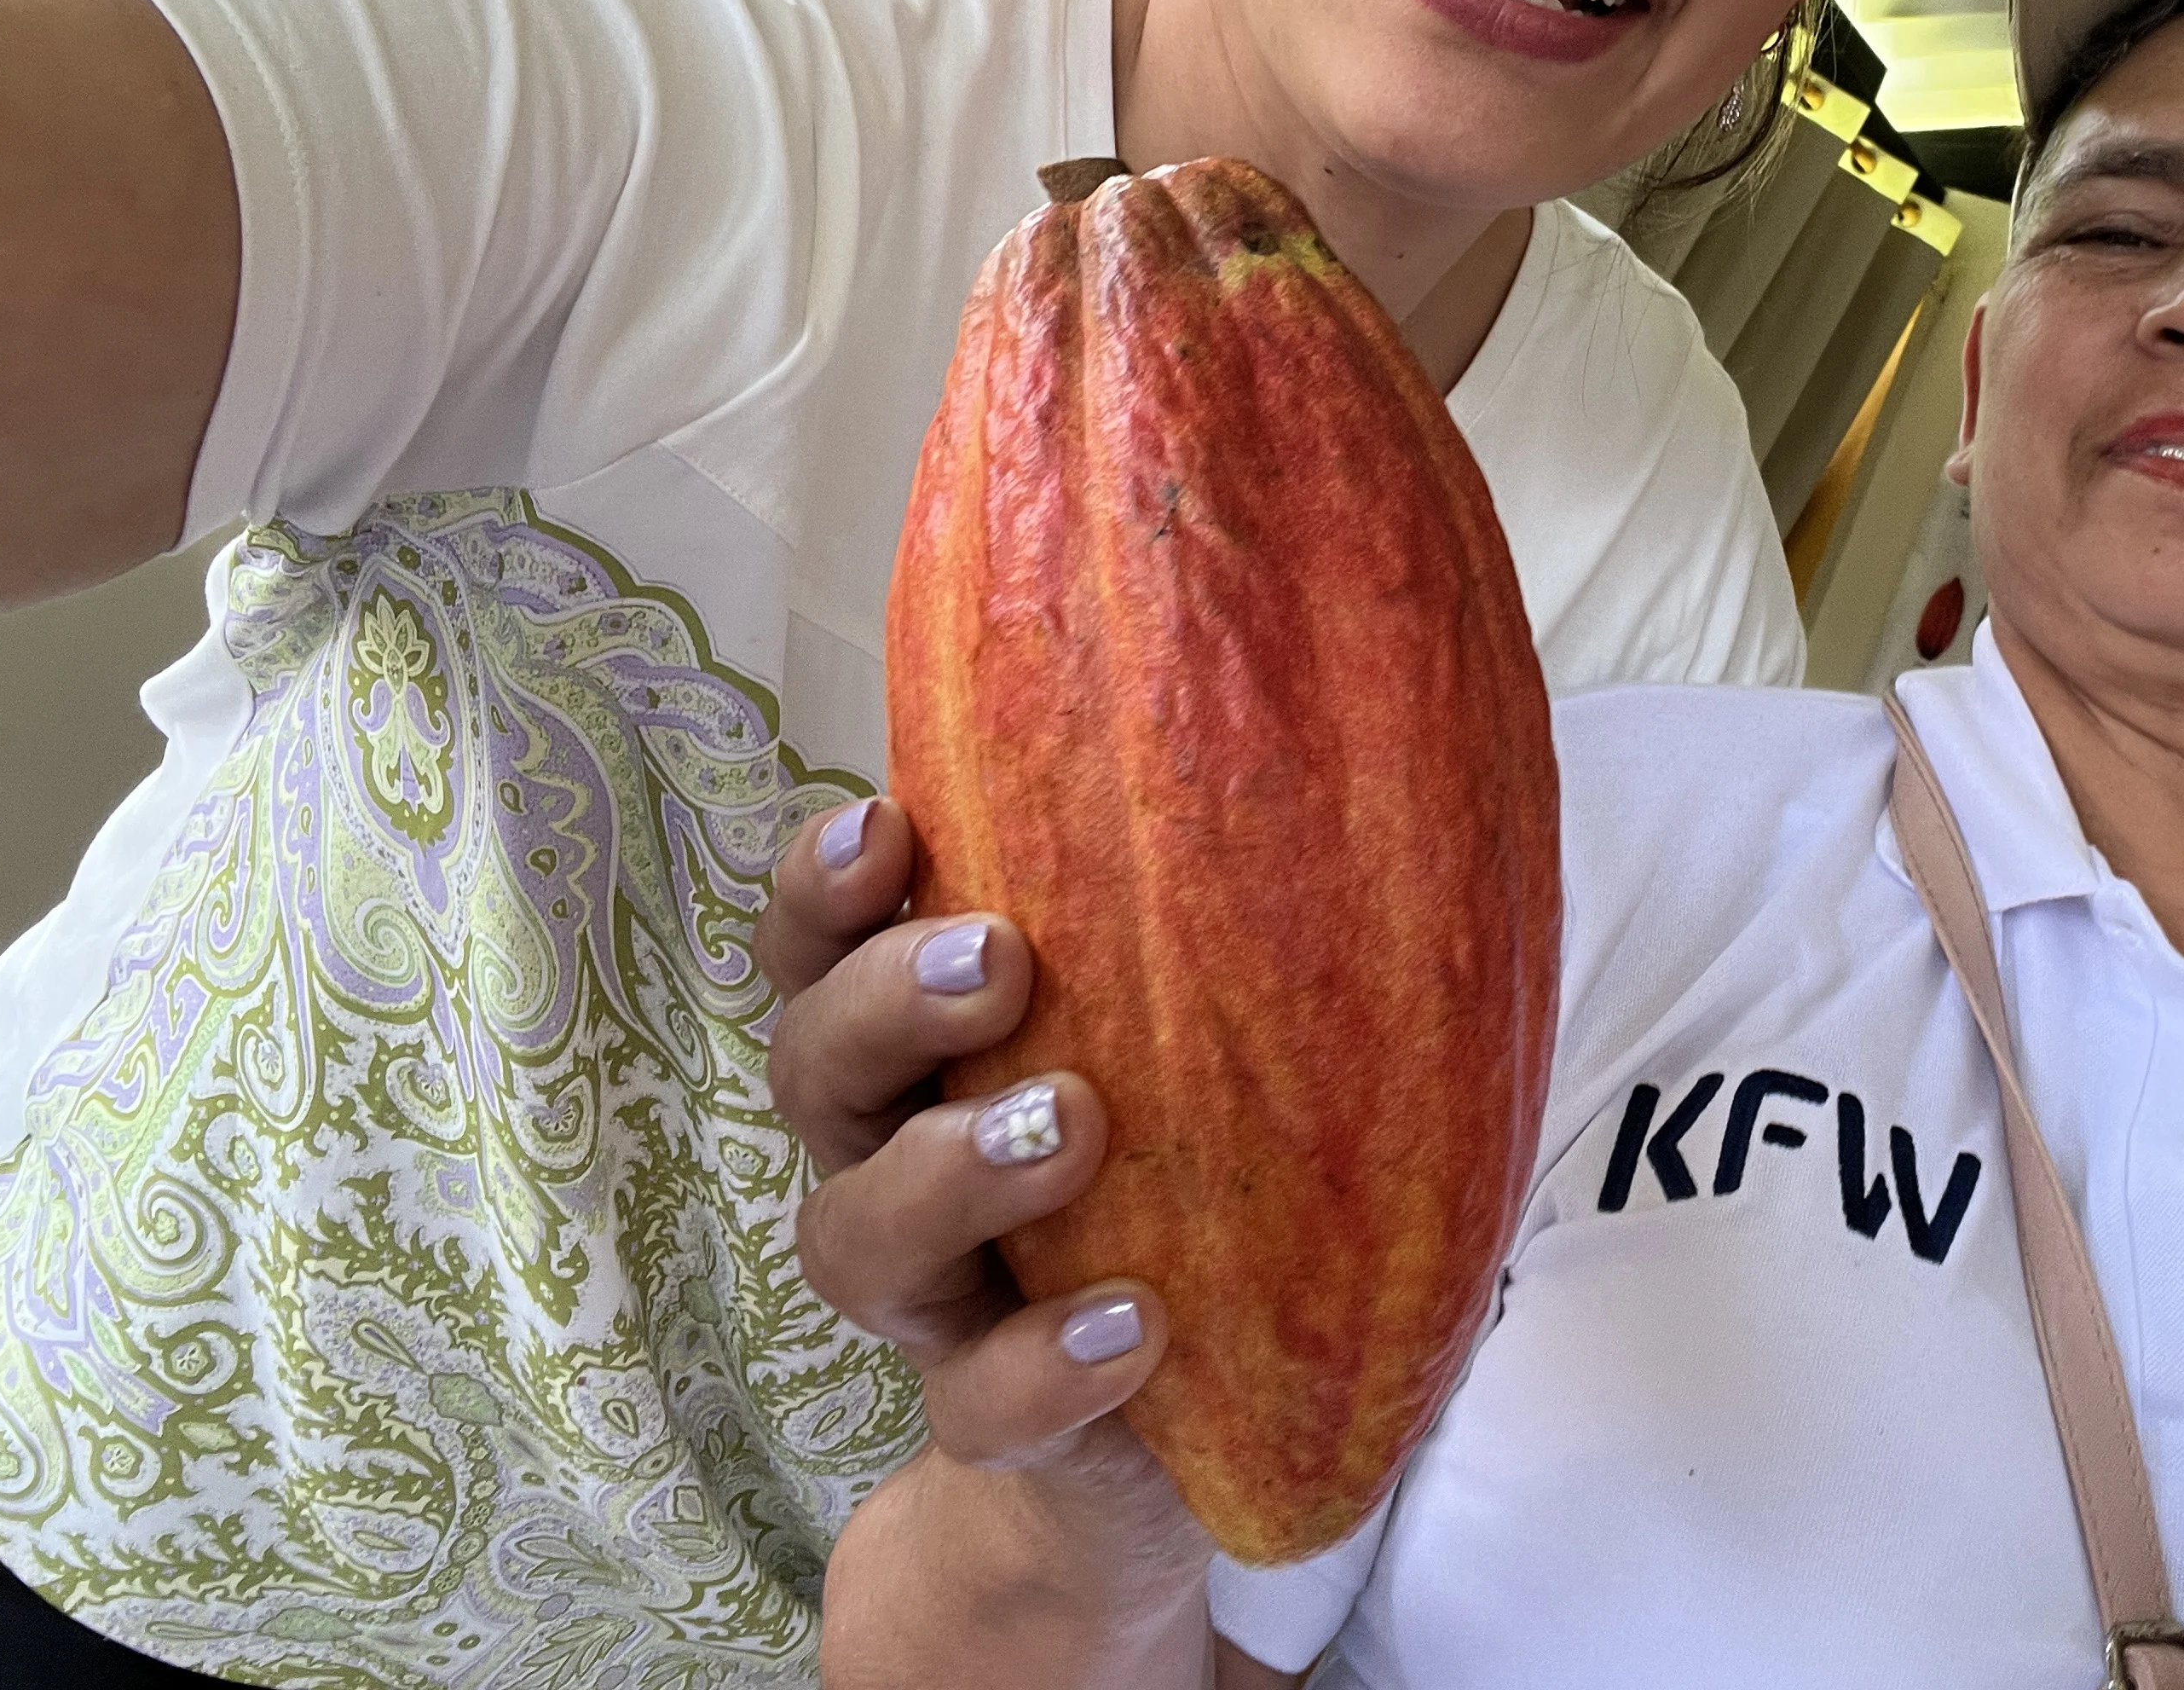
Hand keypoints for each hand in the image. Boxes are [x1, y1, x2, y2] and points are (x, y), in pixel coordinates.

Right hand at [761, 797, 1216, 1682]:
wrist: (1175, 1429)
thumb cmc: (1199, 1165)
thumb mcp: (1207, 1032)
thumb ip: (1224, 922)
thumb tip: (1368, 754)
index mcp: (931, 1045)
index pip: (825, 947)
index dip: (826, 887)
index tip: (888, 822)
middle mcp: (898, 1157)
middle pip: (815, 1065)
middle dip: (885, 999)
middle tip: (1001, 961)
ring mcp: (939, 1299)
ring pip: (852, 1237)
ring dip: (947, 1170)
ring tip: (1070, 1126)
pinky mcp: (997, 1420)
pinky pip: (977, 1409)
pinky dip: (1041, 1365)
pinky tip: (1135, 1322)